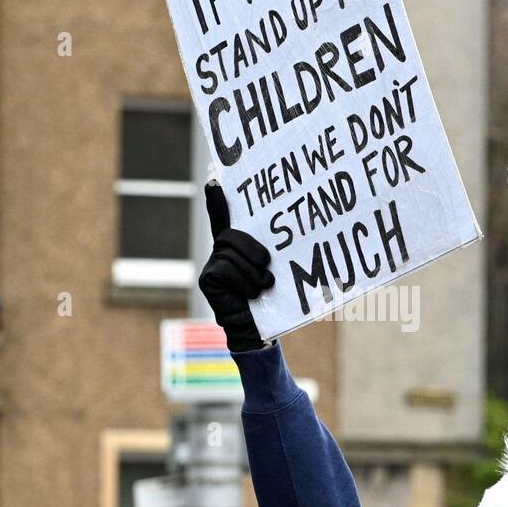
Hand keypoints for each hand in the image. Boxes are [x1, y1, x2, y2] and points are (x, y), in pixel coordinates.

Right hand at [197, 184, 274, 352]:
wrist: (256, 328)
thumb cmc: (269, 297)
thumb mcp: (272, 269)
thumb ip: (272, 253)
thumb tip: (301, 233)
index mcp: (235, 247)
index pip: (224, 217)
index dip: (218, 200)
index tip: (214, 178)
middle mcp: (220, 252)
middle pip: (231, 236)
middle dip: (253, 251)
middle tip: (266, 268)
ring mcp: (210, 265)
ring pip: (231, 254)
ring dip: (252, 273)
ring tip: (262, 287)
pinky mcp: (207, 278)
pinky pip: (226, 269)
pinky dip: (243, 283)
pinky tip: (249, 295)